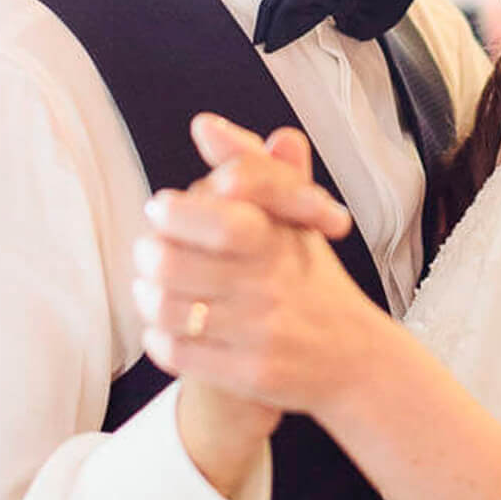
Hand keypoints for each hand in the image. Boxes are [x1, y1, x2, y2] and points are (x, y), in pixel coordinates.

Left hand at [134, 116, 385, 418]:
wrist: (354, 358)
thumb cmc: (312, 278)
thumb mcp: (295, 215)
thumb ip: (252, 166)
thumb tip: (205, 126)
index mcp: (279, 236)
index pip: (216, 216)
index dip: (173, 211)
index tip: (162, 209)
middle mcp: (272, 283)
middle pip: (170, 261)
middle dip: (147, 254)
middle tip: (149, 253)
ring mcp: (262, 331)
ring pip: (165, 308)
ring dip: (146, 297)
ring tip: (152, 289)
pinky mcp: (250, 374)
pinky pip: (176, 352)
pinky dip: (159, 338)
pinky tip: (169, 328)